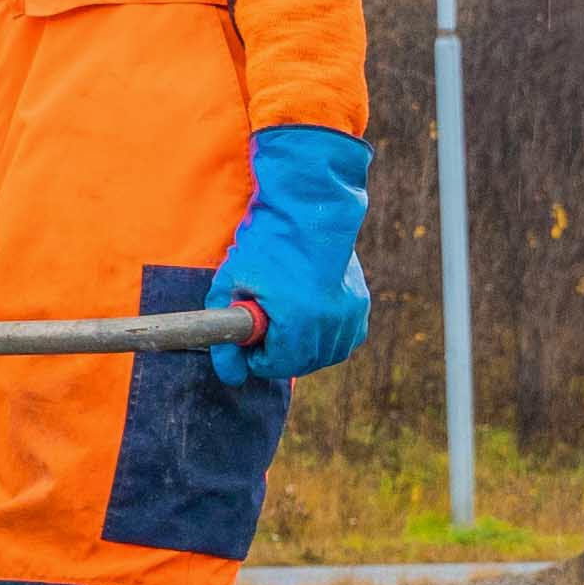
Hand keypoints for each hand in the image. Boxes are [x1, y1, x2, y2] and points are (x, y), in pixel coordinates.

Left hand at [208, 128, 371, 385]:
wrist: (309, 207)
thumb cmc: (266, 242)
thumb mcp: (230, 283)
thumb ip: (223, 333)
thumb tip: (232, 377)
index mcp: (297, 320)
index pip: (275, 365)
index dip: (254, 356)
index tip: (247, 340)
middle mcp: (329, 322)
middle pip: (301, 363)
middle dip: (278, 354)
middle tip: (263, 330)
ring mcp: (348, 314)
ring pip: (325, 355)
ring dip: (302, 348)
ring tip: (284, 321)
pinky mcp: (360, 305)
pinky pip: (344, 339)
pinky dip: (326, 337)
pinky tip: (309, 317)